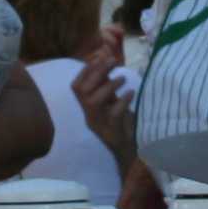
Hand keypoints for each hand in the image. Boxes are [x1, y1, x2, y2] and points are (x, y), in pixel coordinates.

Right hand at [74, 36, 133, 157]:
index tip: (98, 57)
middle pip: (83, 92)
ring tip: (122, 78)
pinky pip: (114, 114)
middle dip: (97, 73)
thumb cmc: (122, 124)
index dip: (84, 71)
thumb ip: (107, 86)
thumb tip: (107, 61)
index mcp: (87, 109)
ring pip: (94, 102)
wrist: (129, 151)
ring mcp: (100, 125)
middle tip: (112, 61)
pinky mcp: (113, 133)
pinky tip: (131, 93)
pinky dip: (123, 101)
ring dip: (108, 86)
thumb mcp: (112, 102)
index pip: (76, 87)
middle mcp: (89, 117)